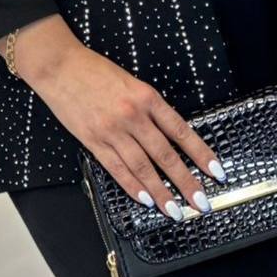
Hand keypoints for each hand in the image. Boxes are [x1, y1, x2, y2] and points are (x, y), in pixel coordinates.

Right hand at [26, 41, 227, 218]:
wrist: (60, 65)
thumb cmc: (95, 70)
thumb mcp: (131, 82)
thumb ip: (149, 108)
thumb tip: (169, 137)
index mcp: (147, 96)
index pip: (181, 131)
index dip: (201, 154)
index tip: (216, 171)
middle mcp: (133, 115)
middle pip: (166, 155)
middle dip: (187, 182)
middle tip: (201, 202)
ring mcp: (113, 130)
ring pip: (144, 168)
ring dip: (162, 193)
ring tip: (176, 210)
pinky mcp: (94, 141)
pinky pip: (117, 169)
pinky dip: (133, 186)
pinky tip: (146, 200)